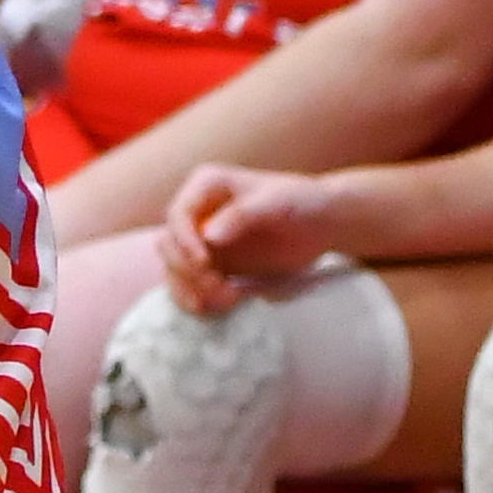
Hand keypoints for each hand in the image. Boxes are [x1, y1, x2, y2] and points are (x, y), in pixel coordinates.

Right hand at [158, 161, 352, 308]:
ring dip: (193, 290)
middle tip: (220, 287)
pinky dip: (196, 299)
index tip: (204, 263)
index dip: (183, 241)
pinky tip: (219, 307)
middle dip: (188, 271)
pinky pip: (189, 286)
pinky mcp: (211, 266)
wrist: (323, 224)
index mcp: (206, 185)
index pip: (177, 215)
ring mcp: (201, 241)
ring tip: (229, 300)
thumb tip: (208, 236)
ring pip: (174, 269)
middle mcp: (197, 212)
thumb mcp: (278, 201)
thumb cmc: (302, 201)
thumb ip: (242, 214)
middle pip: (169, 246)